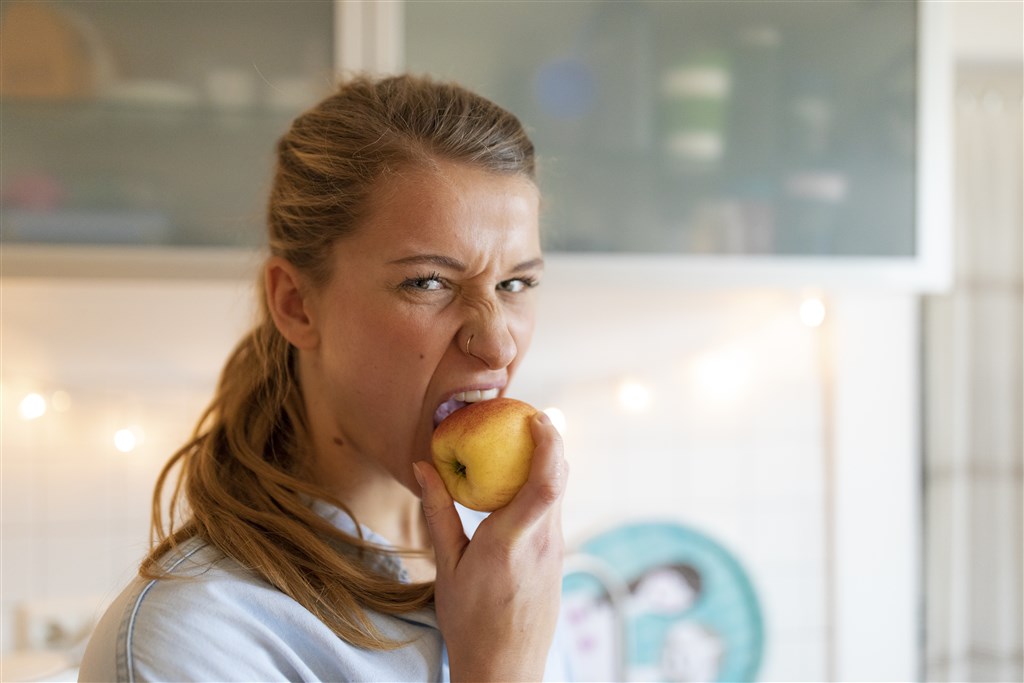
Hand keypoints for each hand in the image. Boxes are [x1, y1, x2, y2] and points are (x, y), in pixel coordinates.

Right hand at [414, 412, 566, 681]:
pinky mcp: (558, 560)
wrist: (505, 669)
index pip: (545, 483)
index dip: (549, 444)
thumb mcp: (447, 567)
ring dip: (545, 465)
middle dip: (550, 441)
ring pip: (559, 495)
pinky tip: (517, 489)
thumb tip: (423, 466)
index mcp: (510, 542)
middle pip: (560, 479)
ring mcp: (555, 552)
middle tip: (527, 415)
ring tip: (518, 445)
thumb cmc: (469, 621)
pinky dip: (541, 490)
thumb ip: (438, 513)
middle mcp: (542, 544)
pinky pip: (554, 513)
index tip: (537, 416)